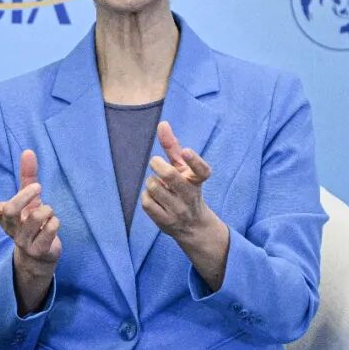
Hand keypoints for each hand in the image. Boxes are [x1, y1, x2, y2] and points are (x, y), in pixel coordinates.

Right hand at [0, 149, 60, 311]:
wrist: (40, 255)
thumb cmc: (32, 222)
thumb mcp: (30, 198)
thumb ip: (28, 176)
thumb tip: (28, 151)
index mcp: (3, 216)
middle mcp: (11, 228)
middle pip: (10, 211)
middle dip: (25, 195)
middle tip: (38, 187)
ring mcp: (23, 241)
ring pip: (33, 219)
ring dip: (46, 209)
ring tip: (49, 212)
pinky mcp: (39, 250)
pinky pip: (48, 232)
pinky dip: (54, 223)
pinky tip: (53, 223)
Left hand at [141, 121, 218, 244]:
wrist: (193, 225)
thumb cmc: (184, 187)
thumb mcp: (182, 168)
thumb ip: (172, 146)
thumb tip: (162, 123)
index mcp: (198, 180)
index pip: (202, 171)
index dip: (194, 161)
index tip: (187, 151)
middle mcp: (191, 196)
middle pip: (170, 176)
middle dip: (158, 165)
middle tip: (156, 162)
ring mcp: (179, 211)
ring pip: (153, 187)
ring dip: (151, 182)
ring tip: (158, 185)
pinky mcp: (166, 222)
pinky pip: (146, 202)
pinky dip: (146, 196)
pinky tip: (154, 198)